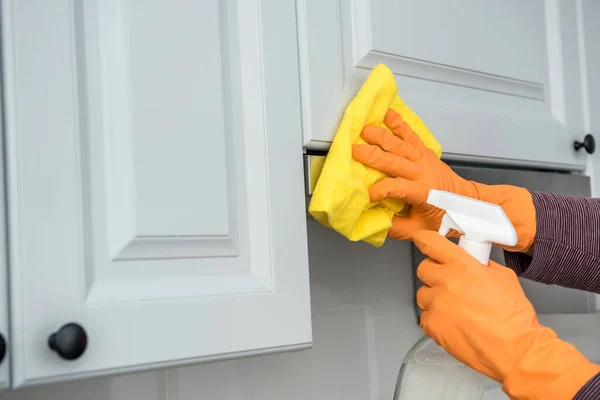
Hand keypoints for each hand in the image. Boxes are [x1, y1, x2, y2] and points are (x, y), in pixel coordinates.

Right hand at [352, 109, 535, 251]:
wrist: (466, 201)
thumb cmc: (443, 217)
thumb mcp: (420, 230)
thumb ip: (396, 228)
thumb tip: (374, 221)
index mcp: (422, 192)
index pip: (396, 189)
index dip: (379, 191)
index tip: (365, 195)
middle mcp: (422, 172)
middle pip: (394, 161)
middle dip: (372, 155)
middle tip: (352, 150)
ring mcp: (424, 159)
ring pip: (400, 144)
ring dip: (381, 136)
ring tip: (364, 129)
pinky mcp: (425, 152)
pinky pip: (411, 135)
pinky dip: (399, 123)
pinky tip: (388, 114)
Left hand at [413, 230, 599, 398]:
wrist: (515, 350)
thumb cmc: (514, 318)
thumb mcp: (504, 277)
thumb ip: (482, 265)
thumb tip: (472, 261)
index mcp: (463, 266)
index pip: (432, 244)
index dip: (424, 240)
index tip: (421, 240)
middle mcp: (446, 283)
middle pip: (424, 269)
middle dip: (434, 273)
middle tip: (449, 281)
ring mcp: (437, 305)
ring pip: (423, 294)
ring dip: (435, 297)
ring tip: (455, 307)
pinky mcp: (433, 326)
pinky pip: (426, 317)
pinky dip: (436, 319)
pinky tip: (453, 322)